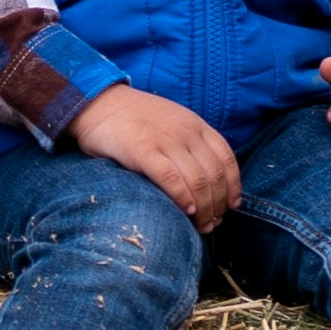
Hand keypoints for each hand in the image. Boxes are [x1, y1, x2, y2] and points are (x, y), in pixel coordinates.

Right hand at [69, 84, 240, 228]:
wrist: (97, 103)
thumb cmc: (133, 119)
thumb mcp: (171, 122)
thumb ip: (188, 143)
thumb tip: (205, 178)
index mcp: (195, 124)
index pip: (226, 158)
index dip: (233, 186)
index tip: (231, 206)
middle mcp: (185, 132)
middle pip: (214, 175)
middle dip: (218, 204)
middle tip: (213, 224)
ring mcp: (165, 140)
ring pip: (197, 180)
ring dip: (204, 208)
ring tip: (201, 225)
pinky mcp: (143, 151)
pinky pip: (171, 179)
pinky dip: (183, 198)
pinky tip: (185, 211)